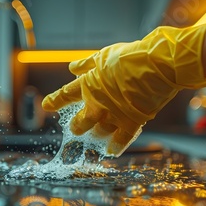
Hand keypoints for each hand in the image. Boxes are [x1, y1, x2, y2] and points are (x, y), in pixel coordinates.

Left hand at [42, 24, 205, 155]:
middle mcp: (98, 102)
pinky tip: (110, 151)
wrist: (158, 64)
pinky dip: (115, 146)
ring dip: (97, 133)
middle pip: (81, 120)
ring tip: (97, 135)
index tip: (46, 105)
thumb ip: (87, 64)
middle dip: (77, 126)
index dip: (55, 100)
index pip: (67, 94)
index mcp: (89, 83)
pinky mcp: (131, 122)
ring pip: (99, 131)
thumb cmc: (132, 56)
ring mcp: (114, 114)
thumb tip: (71, 68)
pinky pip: (121, 139)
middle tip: (75, 129)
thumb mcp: (105, 55)